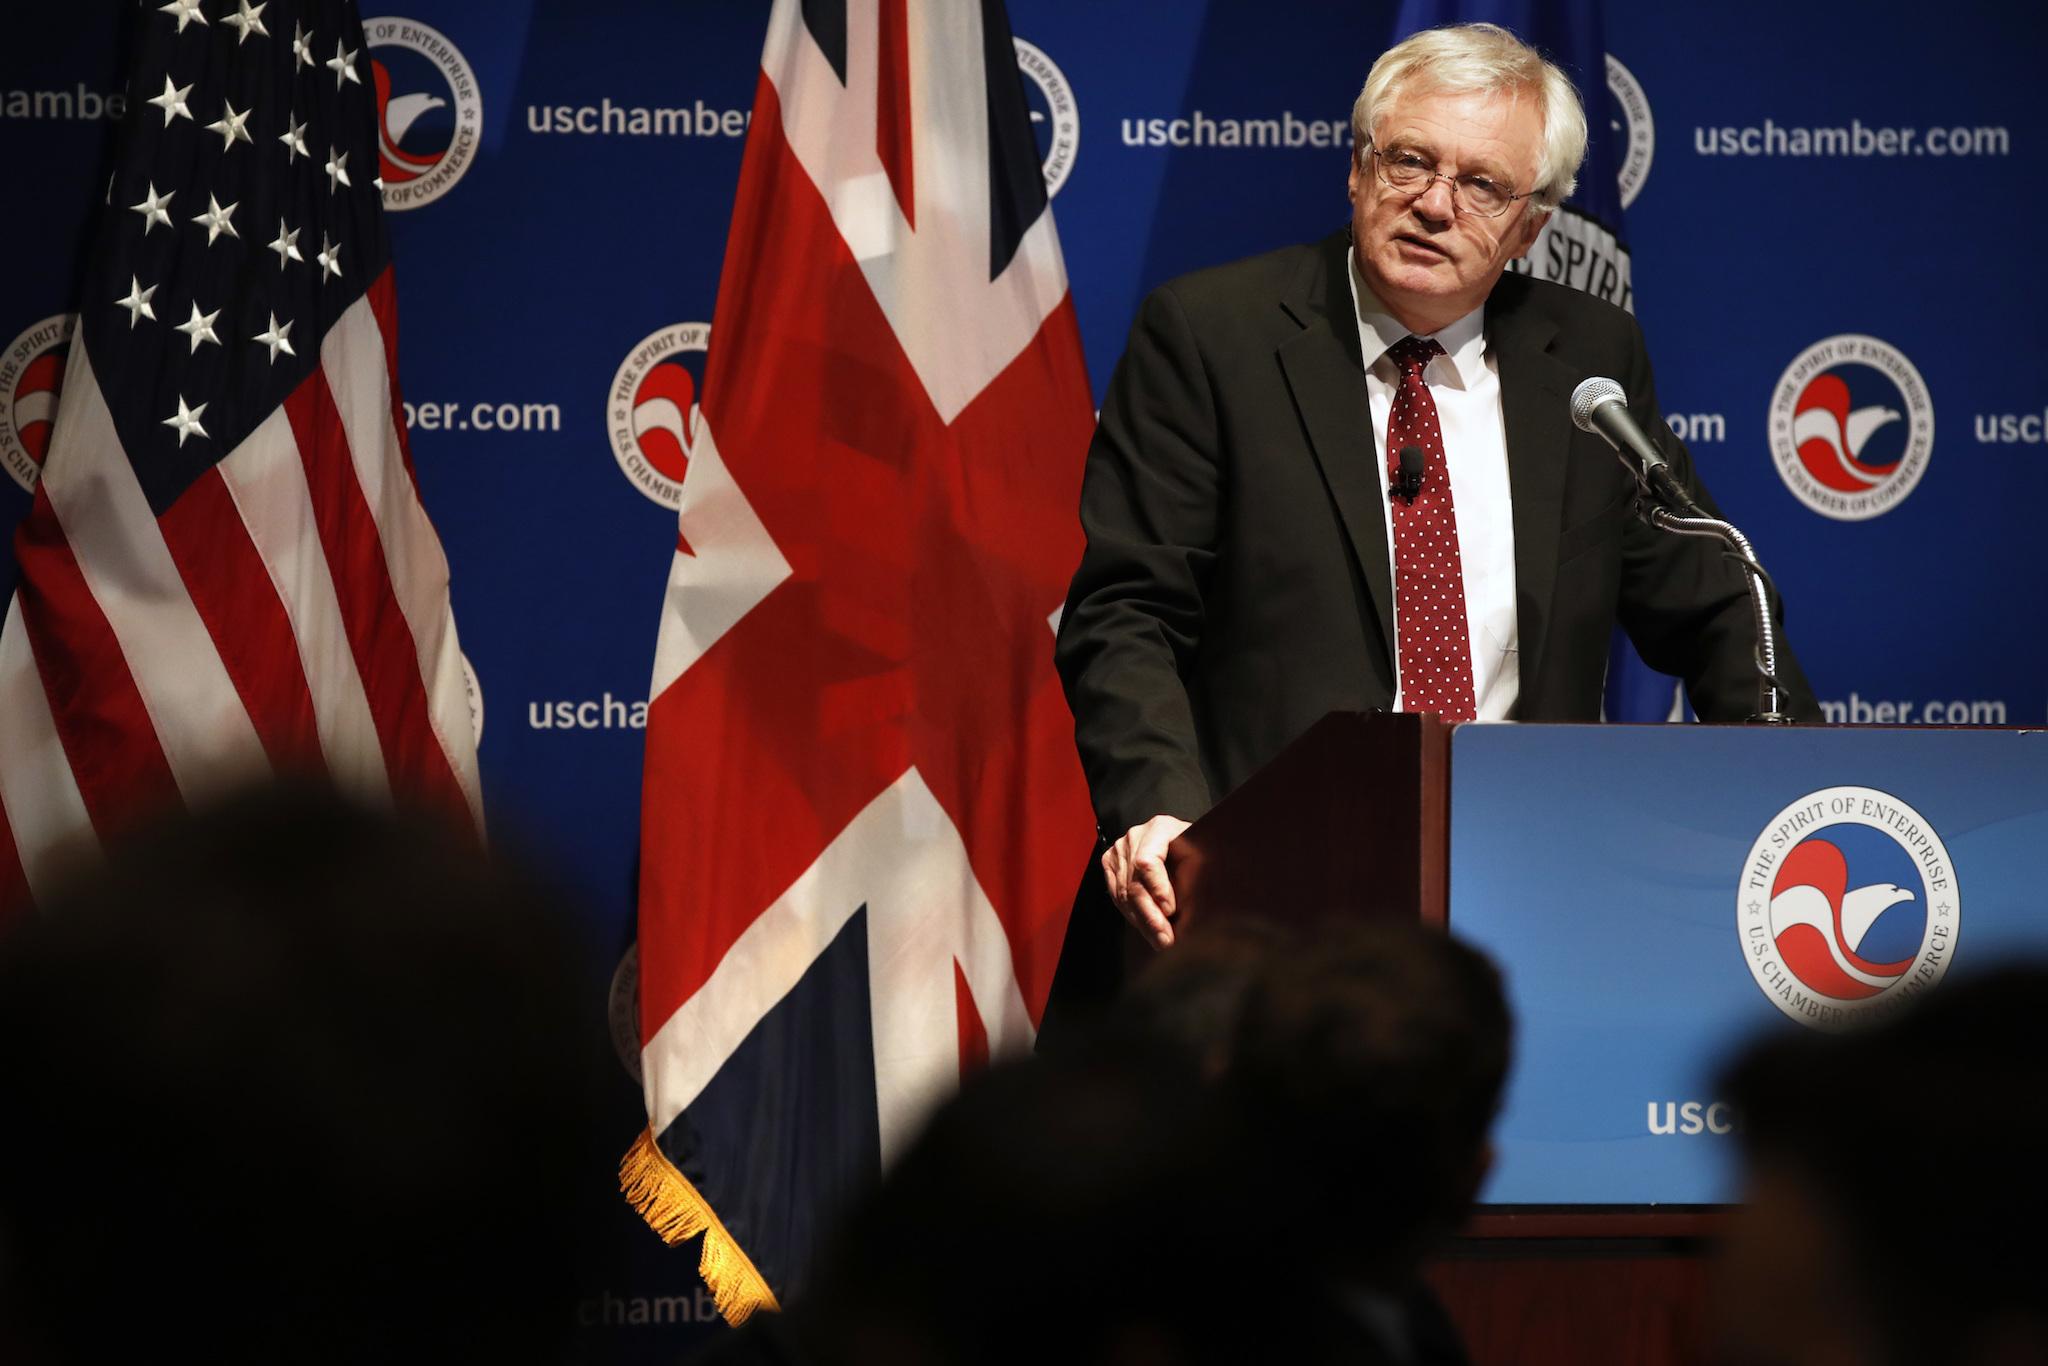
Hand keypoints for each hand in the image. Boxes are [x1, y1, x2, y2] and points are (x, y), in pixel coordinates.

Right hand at [1101, 815, 1192, 948]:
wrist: (1183, 842)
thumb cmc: (1196, 848)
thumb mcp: (1202, 855)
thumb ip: (1195, 875)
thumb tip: (1190, 911)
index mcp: (1159, 828)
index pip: (1148, 861)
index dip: (1158, 888)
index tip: (1171, 910)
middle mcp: (1135, 837)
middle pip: (1134, 882)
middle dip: (1150, 916)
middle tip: (1165, 938)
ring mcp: (1120, 850)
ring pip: (1124, 894)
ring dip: (1142, 922)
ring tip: (1159, 939)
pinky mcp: (1111, 864)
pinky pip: (1117, 895)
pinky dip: (1132, 915)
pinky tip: (1146, 928)